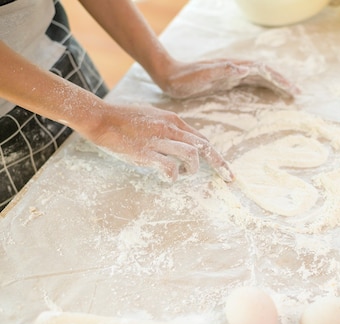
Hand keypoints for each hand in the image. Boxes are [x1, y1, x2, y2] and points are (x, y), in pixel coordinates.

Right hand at [84, 103, 233, 181]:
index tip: (226, 170)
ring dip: (192, 170)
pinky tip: (167, 178)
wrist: (99, 117)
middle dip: (220, 165)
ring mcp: (159, 140)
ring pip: (192, 156)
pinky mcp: (146, 152)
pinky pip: (170, 168)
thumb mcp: (153, 117)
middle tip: (230, 179)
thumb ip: (169, 129)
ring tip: (183, 174)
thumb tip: (182, 143)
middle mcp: (171, 129)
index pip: (203, 139)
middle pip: (205, 147)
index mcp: (174, 121)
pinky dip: (173, 176)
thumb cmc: (123, 118)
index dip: (217, 156)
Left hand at [156, 59, 299, 99]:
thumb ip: (223, 71)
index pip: (263, 71)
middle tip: (298, 94)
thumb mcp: (202, 76)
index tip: (292, 90)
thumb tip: (246, 69)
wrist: (169, 76)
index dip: (279, 80)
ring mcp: (233, 74)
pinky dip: (264, 88)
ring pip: (260, 78)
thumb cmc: (184, 79)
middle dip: (283, 82)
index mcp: (234, 67)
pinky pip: (251, 84)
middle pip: (266, 74)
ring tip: (289, 94)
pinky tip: (269, 95)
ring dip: (275, 85)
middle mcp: (236, 69)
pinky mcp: (228, 81)